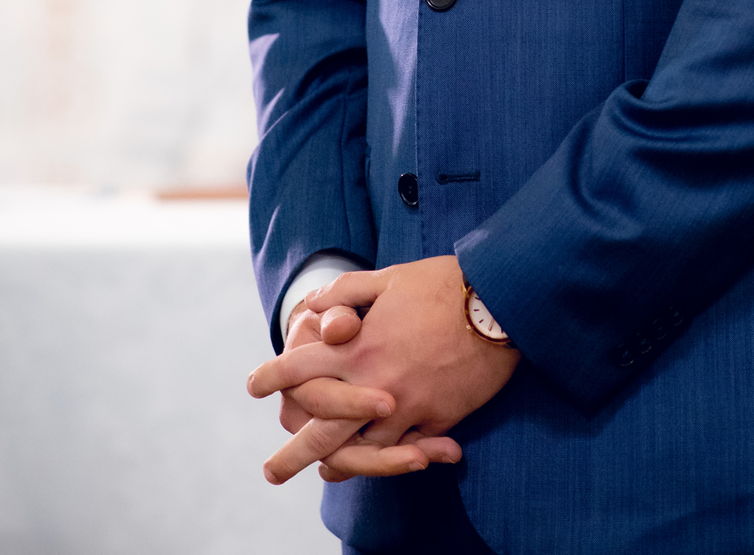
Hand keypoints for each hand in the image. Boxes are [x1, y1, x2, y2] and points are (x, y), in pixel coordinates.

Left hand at [248, 256, 520, 483]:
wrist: (499, 302)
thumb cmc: (443, 284)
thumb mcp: (390, 279)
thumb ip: (346, 293)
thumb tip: (312, 306)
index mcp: (361, 348)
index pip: (303, 368)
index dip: (274, 376)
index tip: (254, 384)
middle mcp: (377, 384)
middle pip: (323, 429)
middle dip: (292, 453)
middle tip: (271, 472)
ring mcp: (408, 408)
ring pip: (363, 451)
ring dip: (338, 467)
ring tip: (321, 476)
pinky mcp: (438, 420)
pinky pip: (406, 451)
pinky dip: (387, 463)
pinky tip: (374, 466)